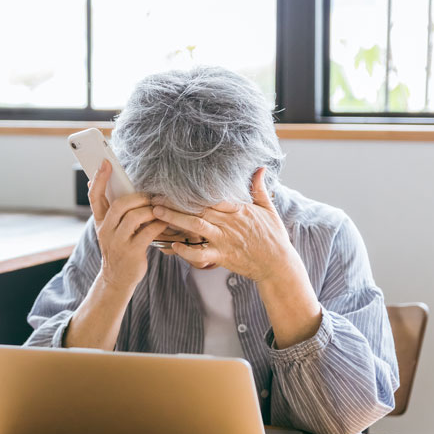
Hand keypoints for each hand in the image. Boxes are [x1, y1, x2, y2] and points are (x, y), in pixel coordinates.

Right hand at [88, 159, 165, 291]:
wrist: (117, 279)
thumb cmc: (118, 249)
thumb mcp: (110, 230)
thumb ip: (113, 212)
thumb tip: (118, 188)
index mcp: (100, 222)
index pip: (94, 197)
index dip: (99, 179)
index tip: (105, 163)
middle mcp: (105, 231)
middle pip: (119, 204)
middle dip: (138, 196)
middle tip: (152, 195)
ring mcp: (118, 242)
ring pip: (134, 217)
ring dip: (151, 209)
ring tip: (161, 207)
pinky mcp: (132, 252)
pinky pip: (148, 231)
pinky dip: (159, 224)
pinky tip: (165, 221)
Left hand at [151, 168, 321, 347]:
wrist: (278, 264)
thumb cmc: (273, 237)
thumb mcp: (269, 209)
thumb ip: (259, 189)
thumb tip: (260, 169)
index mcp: (238, 209)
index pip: (211, 194)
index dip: (191, 188)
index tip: (174, 182)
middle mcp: (229, 222)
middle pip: (198, 207)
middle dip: (175, 201)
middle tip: (155, 195)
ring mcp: (224, 240)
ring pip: (196, 226)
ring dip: (175, 219)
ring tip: (157, 213)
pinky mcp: (222, 257)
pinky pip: (201, 254)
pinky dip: (187, 251)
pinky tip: (174, 246)